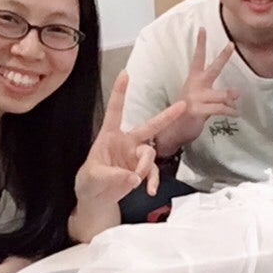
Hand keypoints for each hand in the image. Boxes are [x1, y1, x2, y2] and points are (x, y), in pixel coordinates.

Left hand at [75, 71, 185, 204]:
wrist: (96, 198)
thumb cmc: (89, 181)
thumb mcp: (92, 177)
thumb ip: (112, 176)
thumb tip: (133, 178)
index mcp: (109, 135)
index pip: (115, 110)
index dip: (120, 92)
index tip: (125, 73)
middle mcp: (126, 142)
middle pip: (149, 126)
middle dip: (166, 116)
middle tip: (183, 105)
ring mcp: (135, 156)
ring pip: (150, 153)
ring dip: (145, 166)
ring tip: (136, 180)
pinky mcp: (141, 170)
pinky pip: (153, 172)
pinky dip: (152, 181)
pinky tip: (149, 190)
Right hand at [156, 28, 238, 153]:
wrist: (173, 131)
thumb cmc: (187, 113)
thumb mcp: (201, 100)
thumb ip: (217, 95)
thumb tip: (236, 93)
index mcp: (193, 80)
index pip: (197, 58)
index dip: (200, 43)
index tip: (202, 28)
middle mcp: (194, 85)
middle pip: (213, 68)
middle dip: (223, 56)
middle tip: (231, 44)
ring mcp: (195, 97)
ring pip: (222, 94)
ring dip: (231, 100)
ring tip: (236, 105)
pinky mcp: (198, 110)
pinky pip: (220, 109)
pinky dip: (230, 111)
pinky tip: (236, 114)